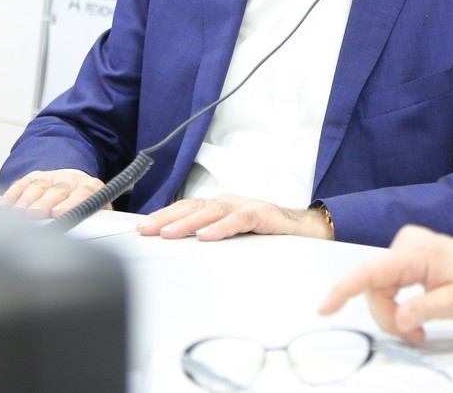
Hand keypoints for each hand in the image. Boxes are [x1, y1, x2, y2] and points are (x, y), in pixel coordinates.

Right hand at [0, 168, 106, 217]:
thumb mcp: (97, 212)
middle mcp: (71, 180)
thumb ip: (98, 220)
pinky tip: (4, 206)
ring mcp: (51, 176)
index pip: (83, 193)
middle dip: (44, 202)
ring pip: (38, 185)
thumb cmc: (84, 204)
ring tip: (17, 212)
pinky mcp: (34, 176)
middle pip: (57, 190)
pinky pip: (21, 183)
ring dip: (26, 199)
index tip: (58, 213)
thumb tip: (98, 234)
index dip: (70, 202)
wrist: (74, 184)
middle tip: (34, 213)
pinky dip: (12, 194)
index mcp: (90, 187)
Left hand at [136, 194, 332, 240]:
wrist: (308, 230)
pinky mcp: (263, 215)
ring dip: (188, 222)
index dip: (165, 216)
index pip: (187, 208)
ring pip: (212, 211)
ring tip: (168, 233)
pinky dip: (221, 227)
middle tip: (146, 230)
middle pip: (194, 206)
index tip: (143, 228)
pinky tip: (206, 235)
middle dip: (167, 218)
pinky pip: (239, 220)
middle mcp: (231, 203)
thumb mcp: (235, 236)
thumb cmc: (269, 234)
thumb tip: (181, 250)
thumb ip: (212, 237)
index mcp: (221, 207)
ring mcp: (247, 206)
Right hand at [318, 224, 452, 343]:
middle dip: (388, 316)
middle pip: (376, 287)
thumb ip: (424, 309)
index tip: (327, 307)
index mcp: (419, 254)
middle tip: (413, 335)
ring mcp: (408, 246)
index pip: (372, 272)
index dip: (345, 290)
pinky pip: (388, 281)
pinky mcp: (409, 254)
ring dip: (393, 312)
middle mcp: (409, 244)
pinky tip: (414, 313)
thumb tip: (400, 318)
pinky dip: (397, 302)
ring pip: (380, 287)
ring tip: (418, 328)